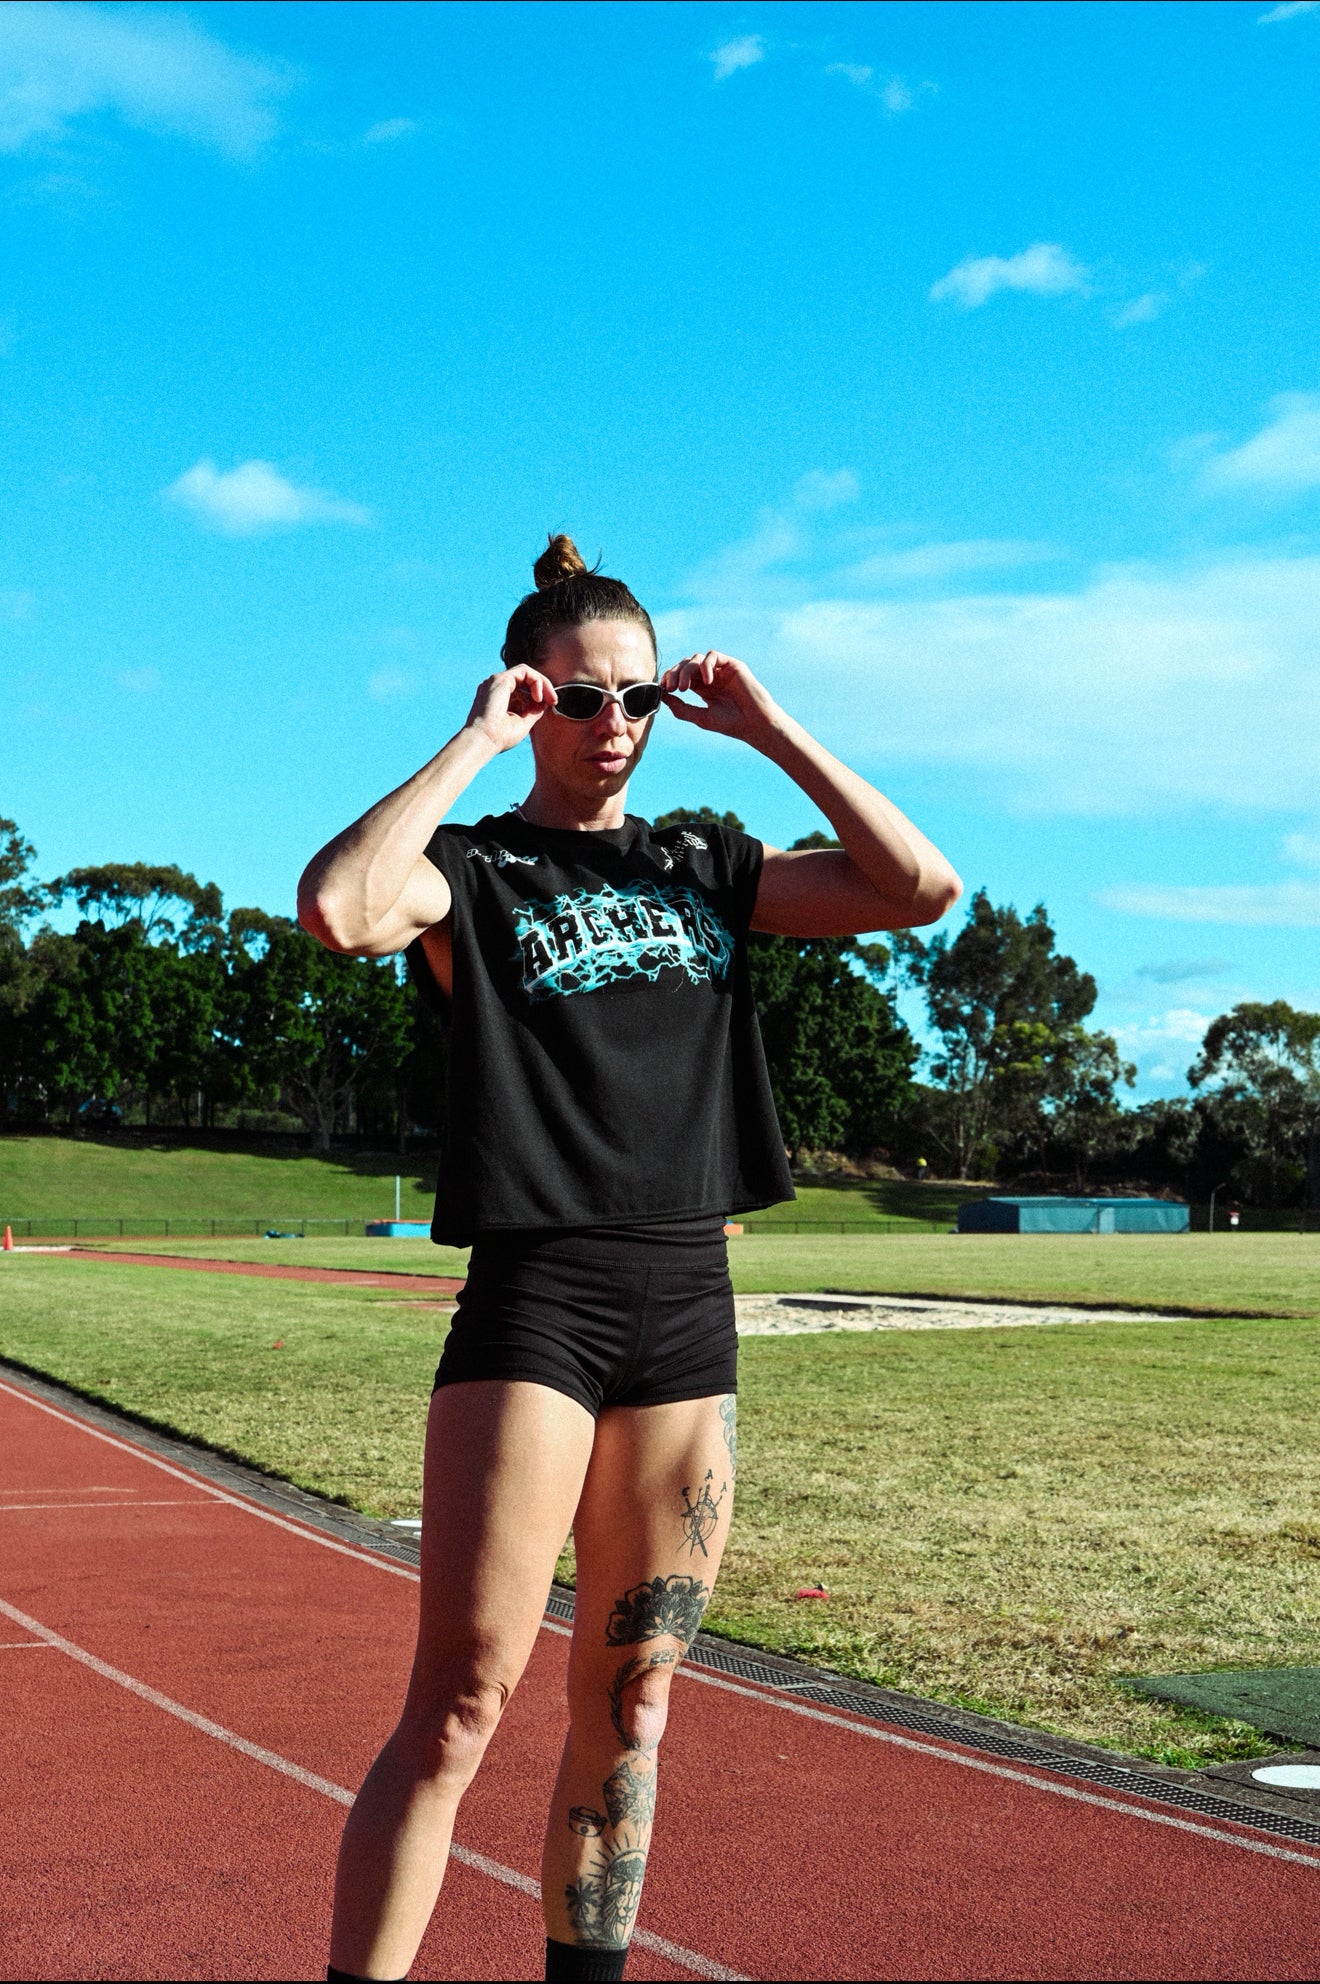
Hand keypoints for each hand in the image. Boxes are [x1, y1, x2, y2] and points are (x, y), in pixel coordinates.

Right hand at [464, 665, 557, 754]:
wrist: (483, 741)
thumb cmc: (500, 738)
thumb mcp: (523, 723)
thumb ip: (533, 711)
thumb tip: (544, 703)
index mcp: (500, 698)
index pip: (524, 688)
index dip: (540, 694)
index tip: (551, 704)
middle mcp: (497, 687)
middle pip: (526, 678)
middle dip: (544, 687)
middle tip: (554, 700)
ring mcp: (497, 681)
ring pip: (526, 672)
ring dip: (542, 683)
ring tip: (549, 699)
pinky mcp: (501, 679)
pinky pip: (525, 671)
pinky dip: (536, 681)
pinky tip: (538, 697)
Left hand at [659, 651, 781, 746]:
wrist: (754, 724)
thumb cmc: (731, 724)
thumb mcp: (700, 717)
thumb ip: (681, 708)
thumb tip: (662, 697)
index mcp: (703, 688)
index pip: (681, 676)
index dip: (670, 678)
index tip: (663, 688)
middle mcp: (711, 676)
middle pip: (685, 665)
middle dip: (674, 674)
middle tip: (671, 688)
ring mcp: (721, 670)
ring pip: (696, 659)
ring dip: (686, 671)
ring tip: (685, 688)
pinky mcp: (732, 665)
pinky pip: (713, 655)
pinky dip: (705, 665)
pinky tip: (706, 682)